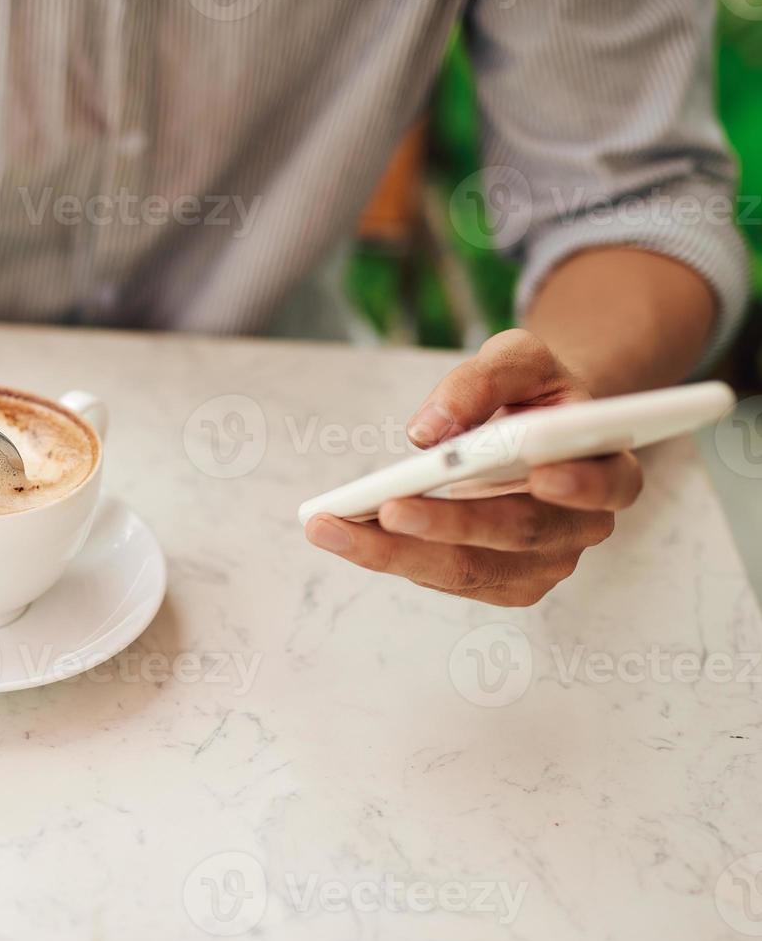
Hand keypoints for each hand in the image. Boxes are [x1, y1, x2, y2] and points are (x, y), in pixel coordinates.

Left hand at [303, 329, 642, 605]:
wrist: (534, 426)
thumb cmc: (531, 391)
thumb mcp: (517, 359)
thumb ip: (483, 379)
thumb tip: (428, 430)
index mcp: (609, 467)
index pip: (605, 484)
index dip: (577, 486)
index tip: (541, 475)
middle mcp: (583, 526)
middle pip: (518, 533)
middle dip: (449, 522)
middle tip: (388, 507)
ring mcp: (543, 564)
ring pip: (469, 568)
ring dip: (396, 552)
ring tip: (331, 527)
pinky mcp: (501, 582)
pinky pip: (443, 577)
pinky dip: (391, 557)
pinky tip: (343, 534)